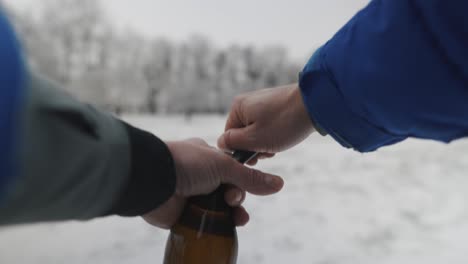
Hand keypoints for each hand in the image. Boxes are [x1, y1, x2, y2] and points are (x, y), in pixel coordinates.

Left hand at [142, 138, 283, 228]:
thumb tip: (278, 184)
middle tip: (231, 199)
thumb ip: (250, 177)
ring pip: (220, 208)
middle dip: (237, 196)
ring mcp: (191, 195)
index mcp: (207, 157)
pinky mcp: (183, 214)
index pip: (233, 169)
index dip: (243, 179)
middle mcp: (199, 175)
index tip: (246, 184)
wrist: (152, 179)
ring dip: (233, 212)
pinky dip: (218, 225)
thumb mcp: (223, 166)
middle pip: (229, 190)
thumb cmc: (185, 163)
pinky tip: (228, 226)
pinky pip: (206, 222)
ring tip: (237, 217)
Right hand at [217, 83, 314, 164]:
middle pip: (243, 134)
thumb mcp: (254, 139)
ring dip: (265, 142)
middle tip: (269, 151)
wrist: (316, 104)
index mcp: (237, 107)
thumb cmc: (284, 123)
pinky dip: (275, 134)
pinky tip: (285, 135)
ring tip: (279, 143)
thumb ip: (233, 143)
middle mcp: (247, 101)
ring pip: (256, 131)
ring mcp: (262, 102)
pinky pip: (268, 125)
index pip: (228, 137)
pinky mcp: (276, 104)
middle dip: (255, 147)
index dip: (241, 151)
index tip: (257, 155)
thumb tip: (221, 144)